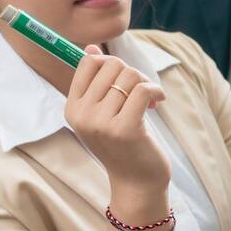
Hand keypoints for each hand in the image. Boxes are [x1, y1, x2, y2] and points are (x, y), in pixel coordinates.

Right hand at [65, 44, 169, 197]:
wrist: (136, 181)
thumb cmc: (122, 143)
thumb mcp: (102, 113)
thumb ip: (96, 82)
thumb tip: (91, 48)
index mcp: (72, 108)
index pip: (88, 63)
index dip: (111, 63)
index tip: (122, 79)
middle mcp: (83, 115)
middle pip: (112, 65)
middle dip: (132, 73)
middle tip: (140, 92)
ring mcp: (102, 123)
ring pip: (129, 76)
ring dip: (146, 83)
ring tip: (148, 101)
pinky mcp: (125, 129)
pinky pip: (142, 90)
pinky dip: (155, 91)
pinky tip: (157, 102)